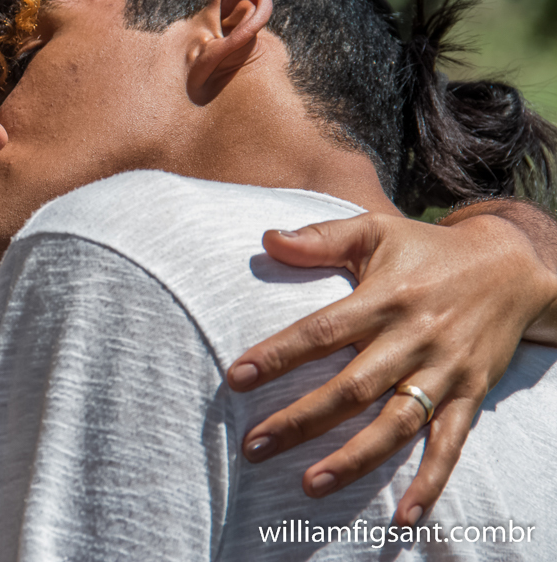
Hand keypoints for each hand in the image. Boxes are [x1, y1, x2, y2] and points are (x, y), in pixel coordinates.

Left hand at [226, 209, 556, 525]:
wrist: (511, 266)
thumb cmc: (426, 250)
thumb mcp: (375, 230)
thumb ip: (320, 238)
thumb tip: (266, 239)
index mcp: (384, 299)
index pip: (322, 332)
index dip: (278, 355)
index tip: (236, 378)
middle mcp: (413, 338)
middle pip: (352, 388)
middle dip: (302, 420)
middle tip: (255, 446)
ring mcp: (443, 371)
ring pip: (396, 423)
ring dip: (353, 458)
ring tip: (310, 485)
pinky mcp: (469, 394)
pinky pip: (450, 444)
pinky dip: (429, 482)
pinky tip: (403, 516)